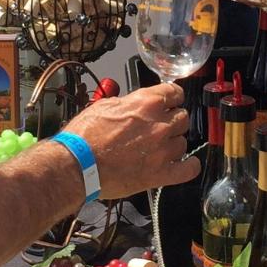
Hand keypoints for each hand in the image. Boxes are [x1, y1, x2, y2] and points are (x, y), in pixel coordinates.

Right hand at [62, 83, 197, 198]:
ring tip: (161, 147)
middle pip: (183, 117)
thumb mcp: (105, 106)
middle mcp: (160, 124)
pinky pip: (189, 169)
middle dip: (173, 120)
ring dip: (174, 143)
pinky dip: (189, 166)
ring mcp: (163, 150)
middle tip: (161, 126)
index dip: (172, 96)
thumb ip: (128, 103)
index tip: (170, 101)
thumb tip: (134, 104)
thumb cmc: (85, 135)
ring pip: (183, 142)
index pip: (174, 92)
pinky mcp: (161, 174)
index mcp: (146, 103)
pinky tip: (185, 164)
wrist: (77, 164)